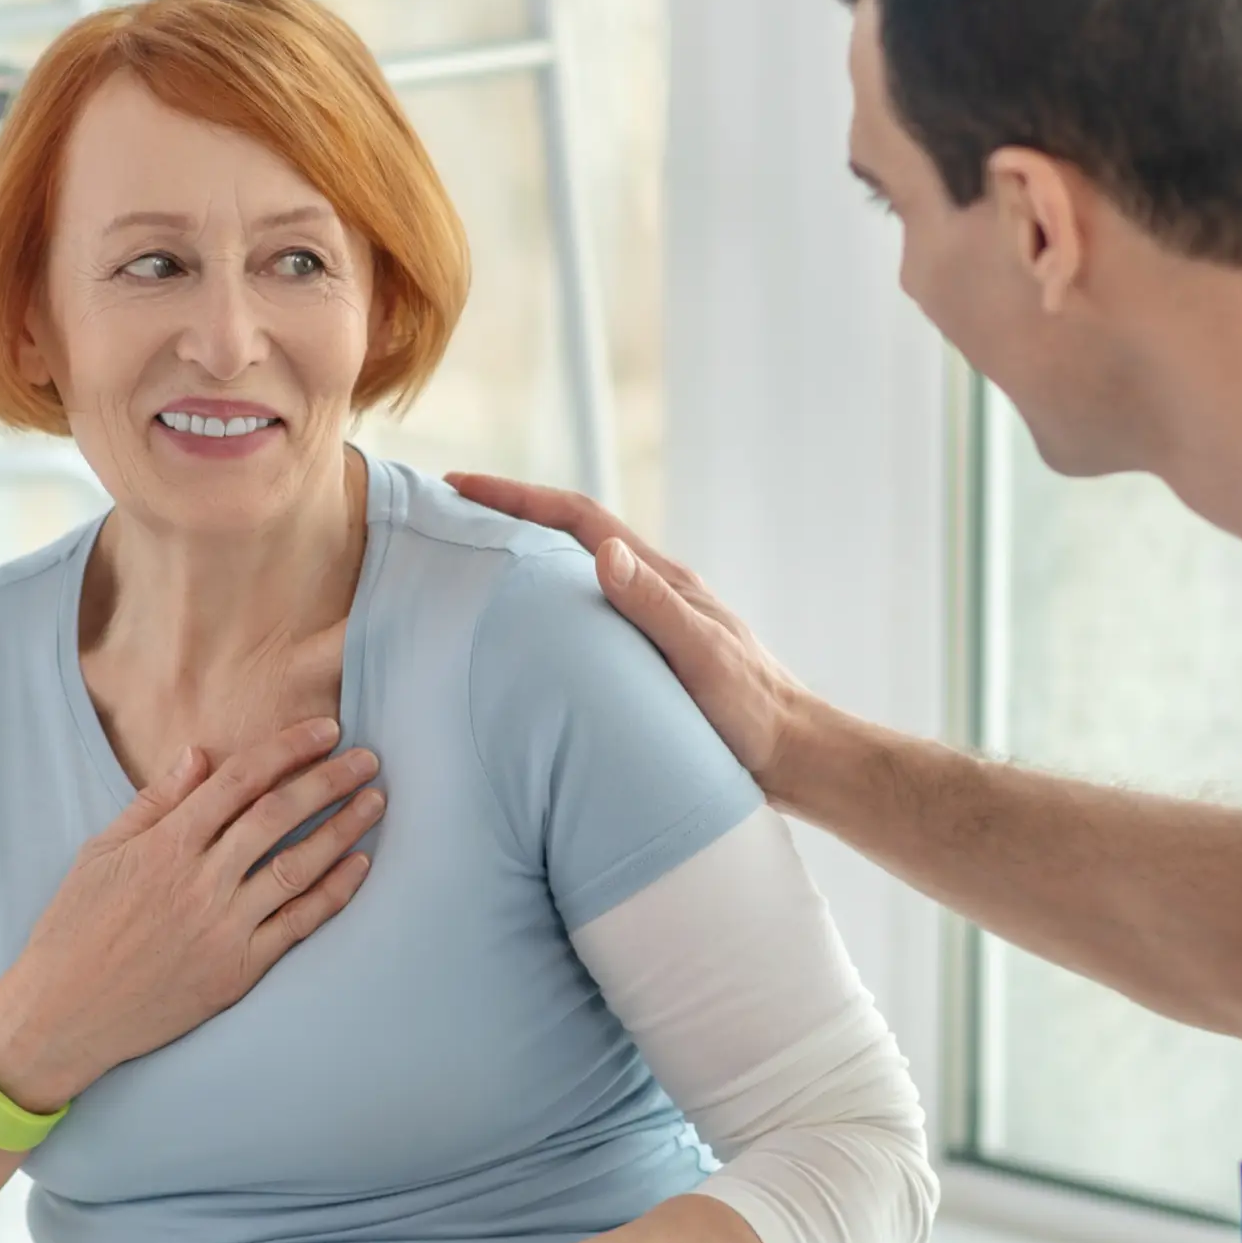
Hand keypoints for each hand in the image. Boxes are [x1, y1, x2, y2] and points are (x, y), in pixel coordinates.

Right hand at [0, 719, 382, 1109]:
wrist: (64, 1015)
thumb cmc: (74, 929)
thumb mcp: (100, 854)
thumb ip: (155, 803)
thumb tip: (200, 753)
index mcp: (165, 845)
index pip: (239, 780)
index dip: (288, 749)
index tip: (325, 729)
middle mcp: (200, 881)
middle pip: (278, 815)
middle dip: (329, 780)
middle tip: (368, 758)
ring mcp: (223, 926)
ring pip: (297, 866)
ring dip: (342, 829)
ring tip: (375, 801)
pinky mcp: (238, 969)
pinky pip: (298, 924)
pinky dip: (334, 892)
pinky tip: (360, 864)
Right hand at [446, 472, 806, 793]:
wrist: (793, 756)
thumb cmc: (752, 712)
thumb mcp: (701, 656)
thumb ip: (654, 606)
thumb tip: (604, 550)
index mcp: (660, 580)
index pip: (577, 519)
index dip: (516, 497)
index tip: (460, 486)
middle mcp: (652, 592)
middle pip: (568, 537)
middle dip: (508, 518)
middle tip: (447, 518)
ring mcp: (650, 624)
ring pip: (574, 578)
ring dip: (523, 562)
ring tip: (467, 569)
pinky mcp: (647, 660)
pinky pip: (583, 620)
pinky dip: (544, 611)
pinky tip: (522, 639)